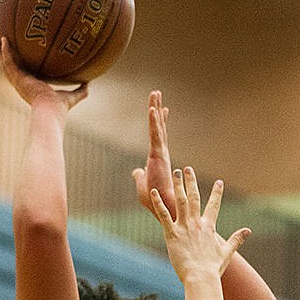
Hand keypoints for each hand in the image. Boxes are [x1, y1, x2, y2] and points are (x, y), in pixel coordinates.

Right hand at [0, 38, 88, 112]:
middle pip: (10, 67)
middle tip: (1, 43)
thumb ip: (80, 90)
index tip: (18, 55)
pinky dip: (4, 51)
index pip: (22, 73)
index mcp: (31, 87)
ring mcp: (18, 82)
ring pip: (4, 63)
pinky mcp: (17, 79)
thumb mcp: (71, 96)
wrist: (51, 111)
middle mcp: (22, 84)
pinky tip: (3, 40)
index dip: (19, 64)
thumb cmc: (60, 108)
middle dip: (4, 55)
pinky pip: (8, 62)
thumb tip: (90, 84)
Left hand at [133, 90, 175, 217]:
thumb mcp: (142, 184)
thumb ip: (139, 175)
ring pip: (157, 126)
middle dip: (157, 109)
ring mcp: (160, 152)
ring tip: (155, 93)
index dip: (160, 122)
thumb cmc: (154, 199)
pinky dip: (154, 121)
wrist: (164, 206)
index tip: (162, 110)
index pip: (159, 136)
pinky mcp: (158, 155)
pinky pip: (155, 134)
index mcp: (158, 158)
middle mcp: (161, 152)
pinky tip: (152, 109)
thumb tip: (135, 171)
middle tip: (156, 93)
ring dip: (155, 109)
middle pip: (159, 126)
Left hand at [151, 167, 248, 283]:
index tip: (219, 182)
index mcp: (209, 227)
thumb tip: (248, 231)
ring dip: (177, 186)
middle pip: (194, 197)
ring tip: (175, 172)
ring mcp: (184, 228)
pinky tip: (154, 191)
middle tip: (188, 169)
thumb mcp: (226, 252)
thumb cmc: (213, 268)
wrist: (201, 278)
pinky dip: (159, 203)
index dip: (216, 193)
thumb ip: (236, 240)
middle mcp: (197, 223)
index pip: (214, 206)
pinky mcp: (172, 234)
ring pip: (180, 201)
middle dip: (191, 182)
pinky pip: (164, 215)